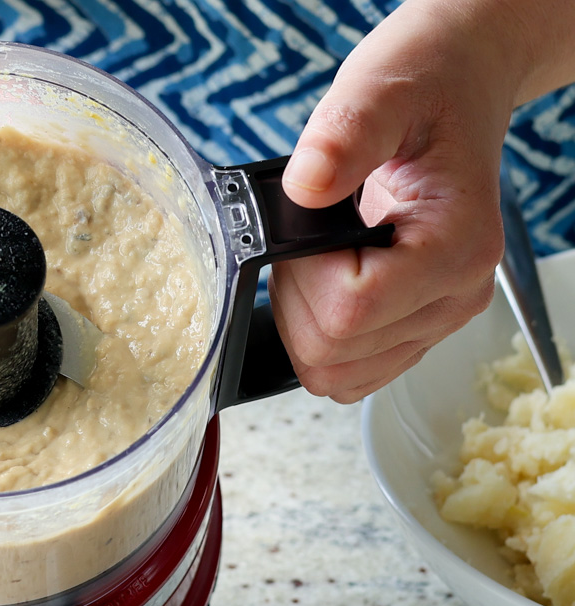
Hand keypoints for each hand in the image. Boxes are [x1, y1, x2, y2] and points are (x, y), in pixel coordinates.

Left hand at [273, 0, 574, 402]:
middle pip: (334, 353)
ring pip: (335, 374)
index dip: (302, 277)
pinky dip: (317, 335)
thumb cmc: (424, 86)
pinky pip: (349, 371)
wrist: (454, 86)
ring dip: (302, 320)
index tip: (307, 223)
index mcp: (456, 248)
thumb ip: (344, 135)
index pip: (349, 314)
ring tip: (318, 254)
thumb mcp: (379, 89)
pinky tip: (324, 280)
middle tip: (307, 236)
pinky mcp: (413, 326)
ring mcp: (436, 318)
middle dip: (294, 299)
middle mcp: (456, 296)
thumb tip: (306, 186)